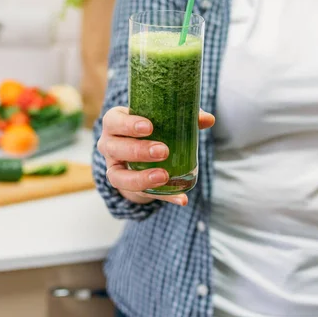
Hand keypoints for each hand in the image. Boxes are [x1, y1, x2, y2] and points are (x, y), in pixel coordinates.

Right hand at [97, 106, 214, 205]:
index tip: (150, 127)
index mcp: (115, 123)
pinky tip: (180, 198)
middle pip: (115, 148)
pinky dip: (163, 198)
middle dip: (138, 150)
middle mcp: (108, 144)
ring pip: (117, 176)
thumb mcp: (162, 120)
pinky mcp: (126, 186)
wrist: (138, 154)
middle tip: (163, 151)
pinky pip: (139, 194)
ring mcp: (113, 167)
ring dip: (140, 178)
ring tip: (163, 176)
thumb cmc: (151, 128)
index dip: (128, 124)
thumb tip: (208, 119)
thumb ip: (184, 118)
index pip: (114, 121)